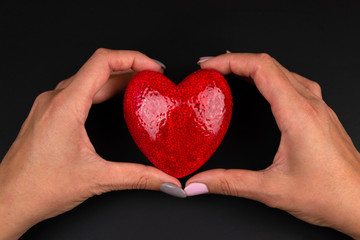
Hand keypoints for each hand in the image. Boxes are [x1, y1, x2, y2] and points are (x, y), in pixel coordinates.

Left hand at [0, 49, 179, 239]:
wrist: (8, 202)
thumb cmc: (38, 188)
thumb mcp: (96, 180)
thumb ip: (138, 177)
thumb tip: (166, 181)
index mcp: (66, 106)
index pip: (103, 62)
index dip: (133, 58)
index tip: (153, 68)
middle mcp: (55, 99)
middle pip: (99, 68)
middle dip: (130, 69)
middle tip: (154, 79)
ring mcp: (49, 105)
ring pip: (88, 79)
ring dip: (116, 79)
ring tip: (139, 86)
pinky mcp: (48, 114)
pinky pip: (78, 90)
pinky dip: (101, 90)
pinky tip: (113, 99)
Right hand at [185, 53, 359, 238]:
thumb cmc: (330, 194)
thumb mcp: (272, 190)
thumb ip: (230, 183)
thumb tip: (201, 182)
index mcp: (297, 114)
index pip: (260, 68)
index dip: (230, 62)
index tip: (209, 67)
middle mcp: (310, 104)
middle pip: (268, 63)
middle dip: (234, 61)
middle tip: (210, 68)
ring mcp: (317, 106)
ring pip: (281, 69)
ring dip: (252, 66)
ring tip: (229, 72)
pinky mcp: (320, 113)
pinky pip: (292, 80)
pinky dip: (268, 76)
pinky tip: (261, 86)